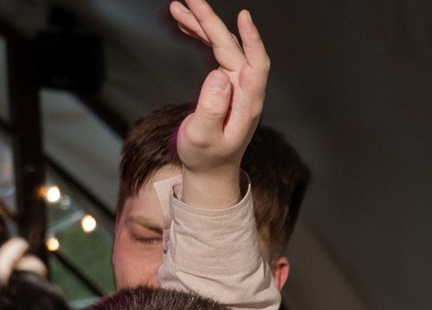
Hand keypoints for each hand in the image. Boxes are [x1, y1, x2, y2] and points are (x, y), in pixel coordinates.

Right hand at [167, 1, 268, 205]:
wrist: (211, 171)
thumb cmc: (206, 158)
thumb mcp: (203, 137)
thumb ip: (211, 108)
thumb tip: (219, 76)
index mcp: (246, 103)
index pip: (255, 64)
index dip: (251, 40)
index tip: (243, 16)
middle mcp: (245, 91)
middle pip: (233, 48)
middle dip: (211, 22)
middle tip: (187, 0)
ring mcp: (236, 87)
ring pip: (223, 48)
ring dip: (202, 27)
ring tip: (177, 8)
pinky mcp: (225, 86)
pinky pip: (215, 54)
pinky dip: (201, 38)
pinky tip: (185, 24)